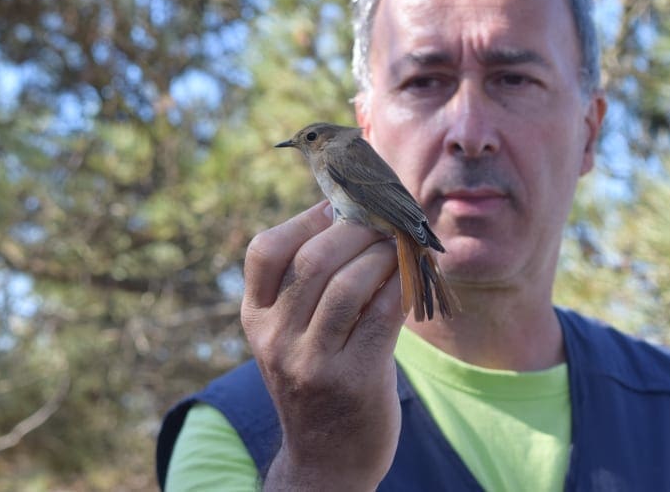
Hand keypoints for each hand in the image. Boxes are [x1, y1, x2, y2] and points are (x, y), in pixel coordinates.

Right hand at [241, 201, 405, 490]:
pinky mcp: (355, 379)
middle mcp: (276, 338)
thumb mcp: (290, 335)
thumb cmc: (316, 380)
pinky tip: (413, 277)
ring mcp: (312, 362)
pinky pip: (383, 313)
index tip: (337, 208)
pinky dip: (402, 285)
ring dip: (383, 255)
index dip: (303, 220)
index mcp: (256, 318)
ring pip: (350, 282)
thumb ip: (306, 285)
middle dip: (355, 230)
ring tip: (400, 247)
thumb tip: (348, 214)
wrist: (326, 461)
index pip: (264, 251)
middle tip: (382, 222)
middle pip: (313, 259)